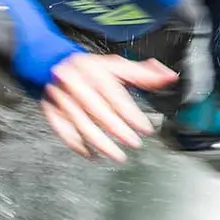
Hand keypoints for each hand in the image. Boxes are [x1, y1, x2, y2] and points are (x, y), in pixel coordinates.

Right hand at [40, 53, 174, 162]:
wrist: (54, 62)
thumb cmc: (91, 68)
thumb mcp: (118, 66)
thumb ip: (144, 73)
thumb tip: (169, 77)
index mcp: (95, 70)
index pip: (116, 95)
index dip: (132, 114)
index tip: (145, 128)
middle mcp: (77, 83)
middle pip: (99, 111)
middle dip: (118, 130)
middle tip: (134, 143)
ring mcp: (61, 97)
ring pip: (82, 124)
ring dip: (101, 143)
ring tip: (117, 156)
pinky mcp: (50, 109)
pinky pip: (63, 130)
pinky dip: (77, 145)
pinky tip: (92, 155)